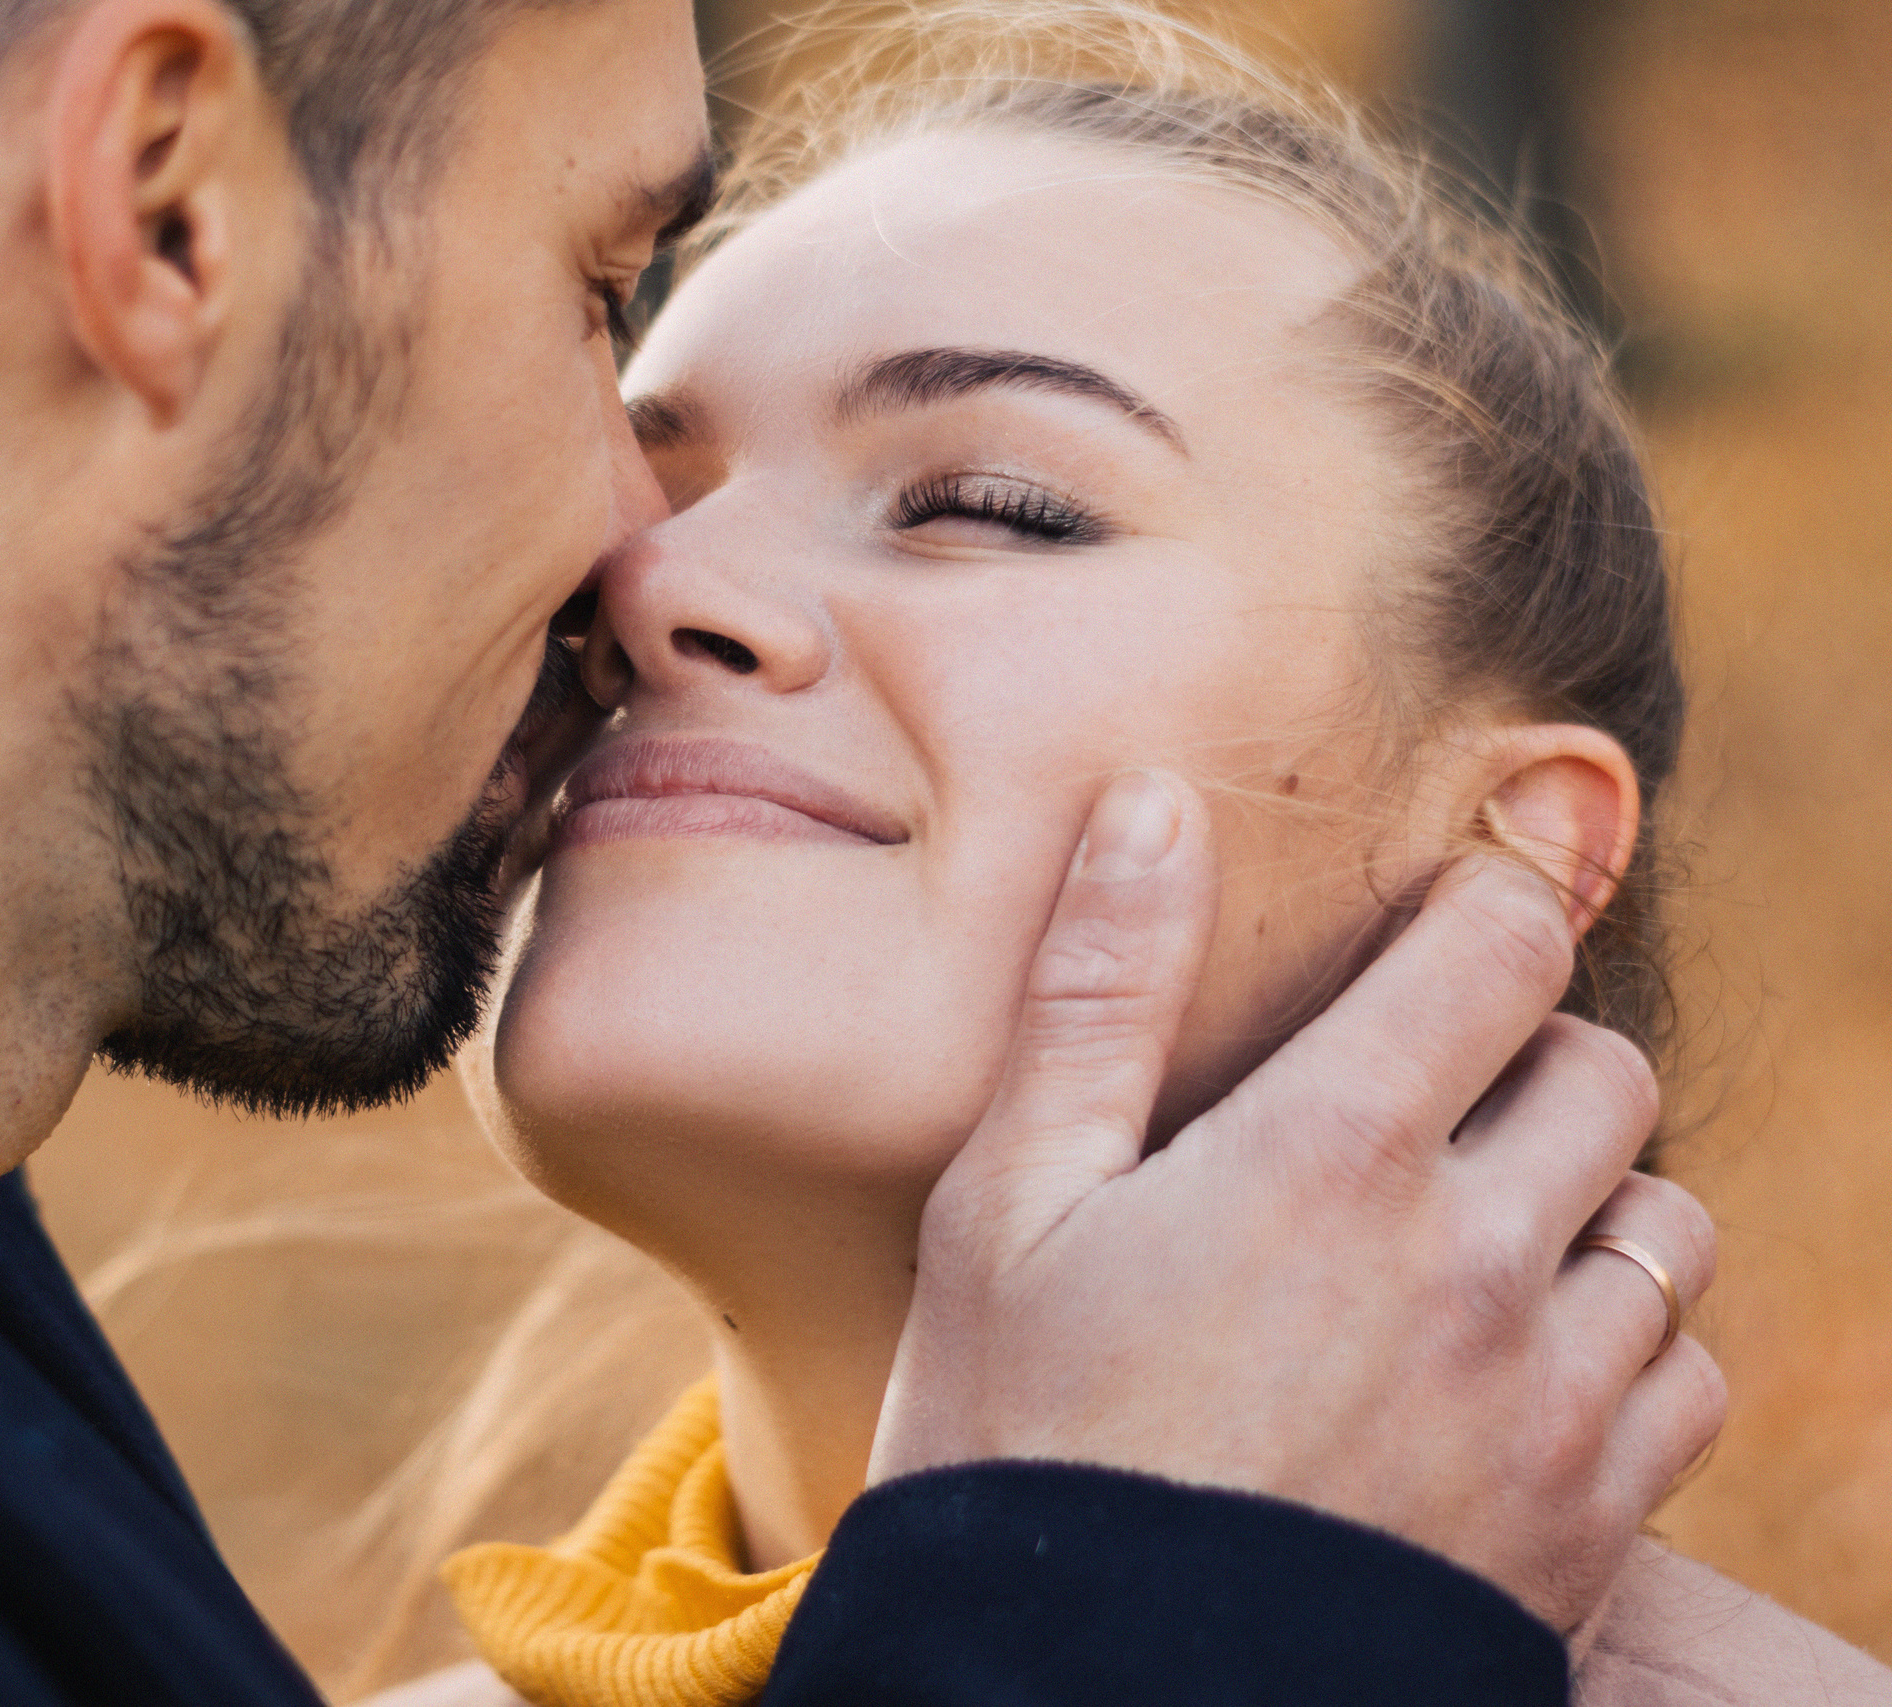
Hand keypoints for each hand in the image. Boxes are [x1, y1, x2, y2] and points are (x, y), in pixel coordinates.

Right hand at [870, 769, 1724, 1631]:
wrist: (1076, 1701)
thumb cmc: (1018, 1441)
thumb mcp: (1008, 1203)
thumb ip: (1096, 992)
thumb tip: (1153, 802)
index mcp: (1331, 1152)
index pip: (1504, 945)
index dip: (1487, 901)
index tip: (1443, 921)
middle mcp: (1474, 1257)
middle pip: (1603, 1070)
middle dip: (1523, 1055)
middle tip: (1416, 1105)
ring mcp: (1547, 1395)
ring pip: (1667, 1222)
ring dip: (1585, 1202)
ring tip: (1464, 1242)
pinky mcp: (1589, 1518)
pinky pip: (1689, 1374)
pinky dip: (1624, 1345)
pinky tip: (1508, 1366)